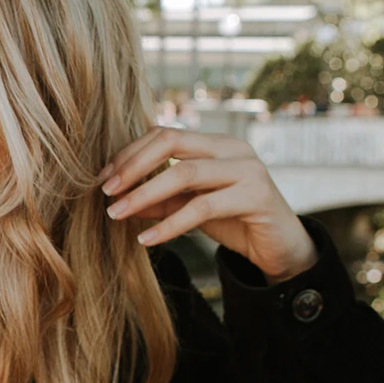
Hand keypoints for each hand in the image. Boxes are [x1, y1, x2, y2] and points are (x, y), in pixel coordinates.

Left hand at [100, 126, 317, 282]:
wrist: (280, 248)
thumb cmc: (233, 221)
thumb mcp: (188, 207)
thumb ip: (158, 199)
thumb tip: (117, 198)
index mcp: (215, 143)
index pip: (164, 134)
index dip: (129, 154)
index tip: (103, 179)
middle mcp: (232, 148)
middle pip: (172, 141)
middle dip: (132, 166)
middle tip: (105, 192)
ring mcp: (248, 169)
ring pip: (184, 173)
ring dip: (144, 195)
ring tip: (116, 215)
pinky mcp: (256, 197)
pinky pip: (202, 207)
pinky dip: (169, 224)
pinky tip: (147, 239)